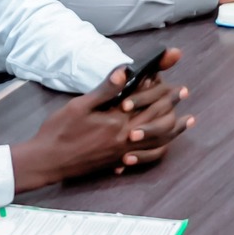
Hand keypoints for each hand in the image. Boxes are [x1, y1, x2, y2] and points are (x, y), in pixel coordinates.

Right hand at [10, 56, 192, 190]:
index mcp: (117, 121)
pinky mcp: (117, 163)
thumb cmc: (59, 132)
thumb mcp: (79, 105)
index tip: (174, 81)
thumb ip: (105, 90)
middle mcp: (125, 138)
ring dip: (174, 130)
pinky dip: (159, 151)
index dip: (163, 91)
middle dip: (173, 105)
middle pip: (158, 121)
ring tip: (186, 121)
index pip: (147, 103)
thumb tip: (125, 71)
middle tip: (184, 93)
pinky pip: (146, 158)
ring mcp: (123, 153)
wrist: (47, 162)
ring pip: (158, 142)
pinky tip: (163, 146)